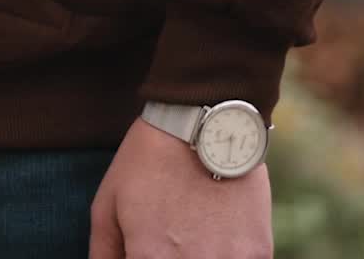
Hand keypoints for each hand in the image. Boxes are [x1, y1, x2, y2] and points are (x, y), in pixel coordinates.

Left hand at [88, 115, 272, 257]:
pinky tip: (219, 230)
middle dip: (166, 256)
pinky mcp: (259, 253)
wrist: (205, 119)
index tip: (145, 246)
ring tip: (194, 226)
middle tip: (170, 231)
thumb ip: (104, 252)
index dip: (141, 258)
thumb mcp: (108, 201)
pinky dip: (228, 254)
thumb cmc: (150, 159)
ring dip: (200, 255)